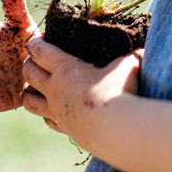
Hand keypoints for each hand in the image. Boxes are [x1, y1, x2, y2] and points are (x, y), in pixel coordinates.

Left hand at [22, 35, 141, 147]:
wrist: (118, 130)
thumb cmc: (121, 91)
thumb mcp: (128, 64)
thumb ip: (131, 55)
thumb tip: (142, 49)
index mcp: (66, 68)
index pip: (40, 51)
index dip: (35, 43)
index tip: (36, 40)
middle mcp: (55, 89)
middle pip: (28, 73)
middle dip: (28, 64)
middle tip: (36, 60)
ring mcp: (57, 111)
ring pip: (29, 101)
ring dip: (30, 91)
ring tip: (38, 87)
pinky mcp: (65, 129)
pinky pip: (47, 120)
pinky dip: (46, 113)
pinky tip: (56, 110)